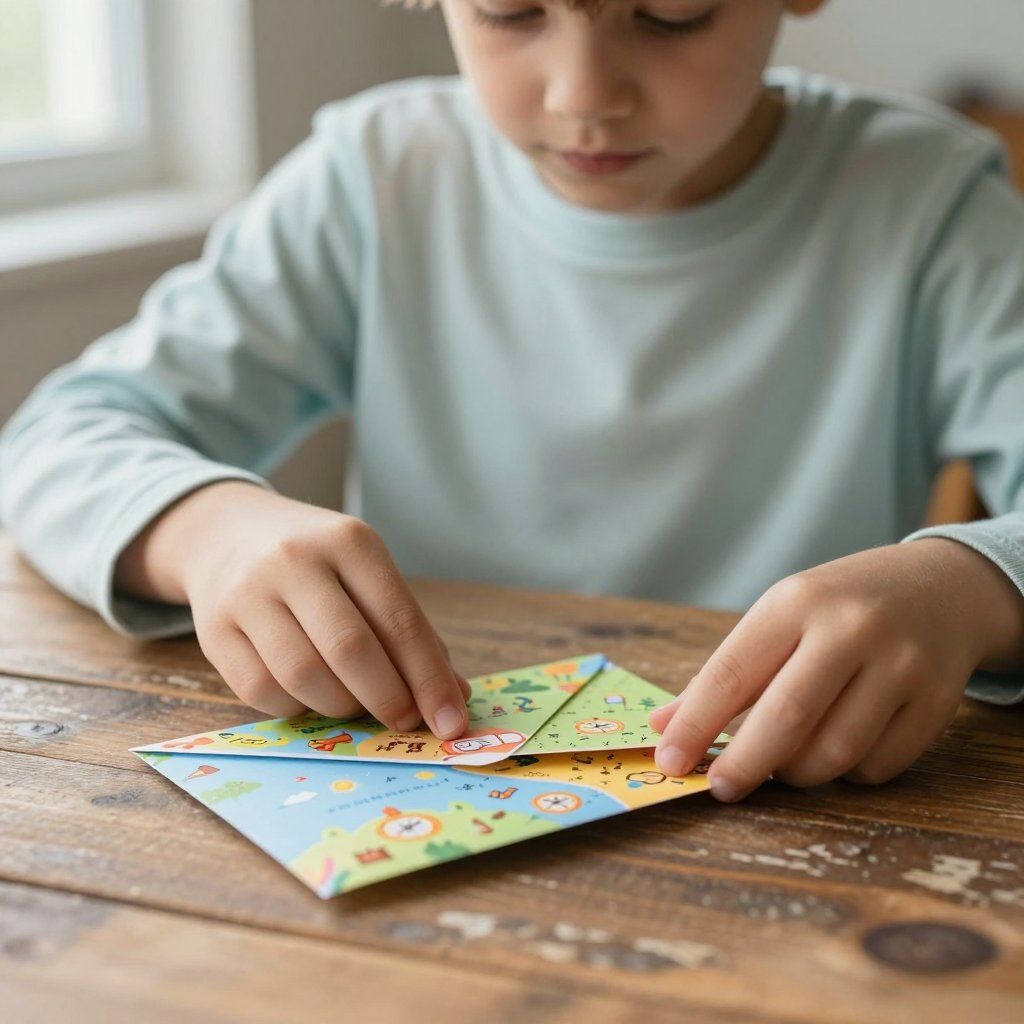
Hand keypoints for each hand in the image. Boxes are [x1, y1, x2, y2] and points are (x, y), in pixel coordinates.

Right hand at [119, 481, 470, 735]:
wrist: (228, 532)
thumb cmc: (317, 562)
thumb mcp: (366, 573)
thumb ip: (408, 631)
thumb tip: (452, 696)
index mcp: (348, 541)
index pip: (398, 619)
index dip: (429, 678)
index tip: (451, 720)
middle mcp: (294, 561)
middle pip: (349, 649)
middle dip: (388, 698)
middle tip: (406, 721)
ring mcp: (247, 594)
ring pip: (304, 676)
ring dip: (342, 706)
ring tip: (356, 702)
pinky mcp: (213, 630)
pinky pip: (262, 692)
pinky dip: (297, 708)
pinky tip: (311, 695)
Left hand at [650, 539, 1023, 800]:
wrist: (940, 588)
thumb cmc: (839, 608)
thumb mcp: (779, 617)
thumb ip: (725, 674)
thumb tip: (663, 727)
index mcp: (796, 601)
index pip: (732, 672)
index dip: (696, 724)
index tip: (670, 760)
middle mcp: (851, 628)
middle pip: (786, 718)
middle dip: (745, 764)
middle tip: (721, 788)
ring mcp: (901, 665)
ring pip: (833, 752)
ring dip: (797, 773)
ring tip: (784, 762)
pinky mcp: (938, 702)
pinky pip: (877, 767)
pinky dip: (846, 773)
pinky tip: (838, 750)